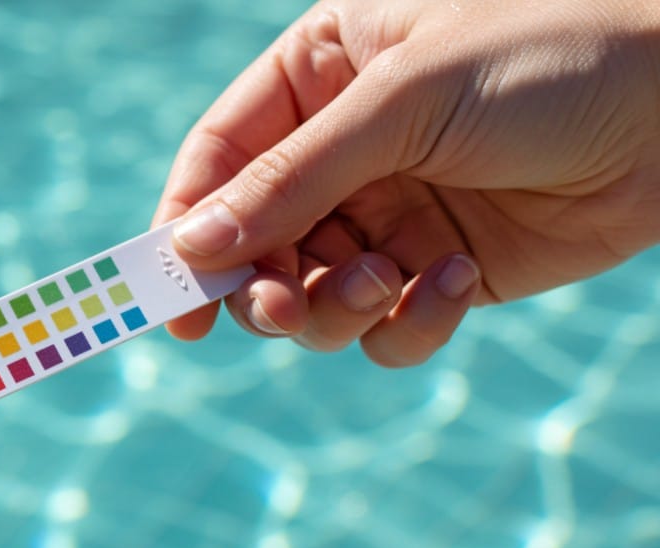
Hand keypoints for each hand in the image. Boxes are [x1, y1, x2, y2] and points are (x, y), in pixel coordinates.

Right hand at [155, 0, 659, 365]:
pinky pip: (388, 325)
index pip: (218, 158)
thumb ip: (292, 178)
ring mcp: (392, 213)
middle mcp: (343, 149)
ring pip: (315, 297)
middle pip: (255, 244)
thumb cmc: (548, 53)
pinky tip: (457, 279)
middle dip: (264, 287)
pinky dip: (410, 322)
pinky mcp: (444, 270)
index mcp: (319, 75)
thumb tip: (193, 247)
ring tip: (384, 285)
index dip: (182, 228)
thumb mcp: (403, 100)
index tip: (169, 301)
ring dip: (334, 310)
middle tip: (282, 311)